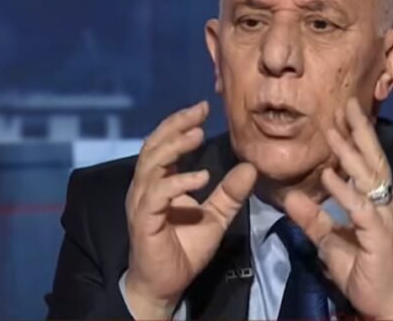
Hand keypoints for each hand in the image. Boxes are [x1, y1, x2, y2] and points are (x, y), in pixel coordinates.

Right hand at [124, 101, 257, 318]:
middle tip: (199, 111)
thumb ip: (229, 193)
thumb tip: (250, 167)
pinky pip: (158, 194)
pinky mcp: (144, 220)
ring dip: (174, 147)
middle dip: (175, 125)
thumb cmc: (184, 250)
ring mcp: (142, 203)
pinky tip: (201, 178)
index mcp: (157, 183)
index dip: (180, 123)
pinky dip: (179, 182)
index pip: (163, 143)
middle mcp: (144, 188)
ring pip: (152, 164)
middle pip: (153, 146)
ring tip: (197, 134)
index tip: (203, 107)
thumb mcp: (215, 217)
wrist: (166, 284)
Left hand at [284, 97, 392, 319]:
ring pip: (369, 178)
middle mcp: (385, 203)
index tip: (341, 113)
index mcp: (375, 201)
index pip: (367, 162)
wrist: (383, 303)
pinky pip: (360, 208)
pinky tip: (330, 175)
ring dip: (350, 153)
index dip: (356, 137)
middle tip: (347, 104)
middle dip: (360, 131)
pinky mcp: (380, 235)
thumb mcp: (330, 241)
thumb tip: (291, 196)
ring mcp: (385, 217)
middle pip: (374, 160)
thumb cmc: (362, 270)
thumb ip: (313, 218)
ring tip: (333, 131)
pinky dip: (345, 190)